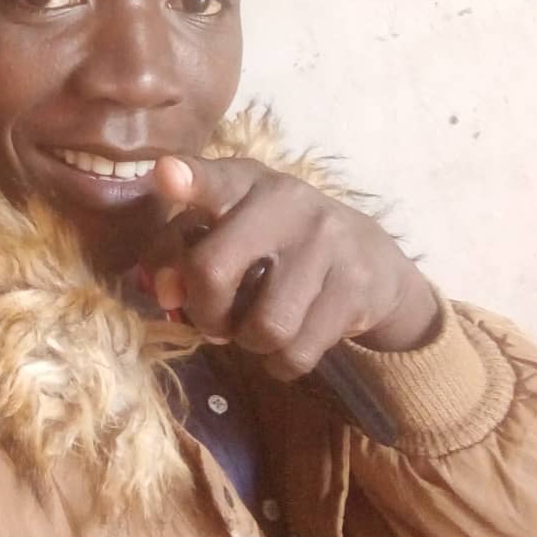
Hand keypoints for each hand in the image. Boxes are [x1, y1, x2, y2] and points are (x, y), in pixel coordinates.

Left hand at [144, 155, 440, 379]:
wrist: (373, 261)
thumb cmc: (278, 244)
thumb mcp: (230, 230)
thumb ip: (181, 252)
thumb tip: (163, 293)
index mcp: (244, 182)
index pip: (213, 178)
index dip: (188, 180)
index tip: (166, 174)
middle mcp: (285, 202)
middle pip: (212, 271)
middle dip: (203, 312)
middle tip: (214, 319)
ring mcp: (326, 243)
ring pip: (263, 326)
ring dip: (249, 343)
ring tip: (258, 327)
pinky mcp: (356, 287)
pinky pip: (297, 352)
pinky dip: (281, 362)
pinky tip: (288, 342)